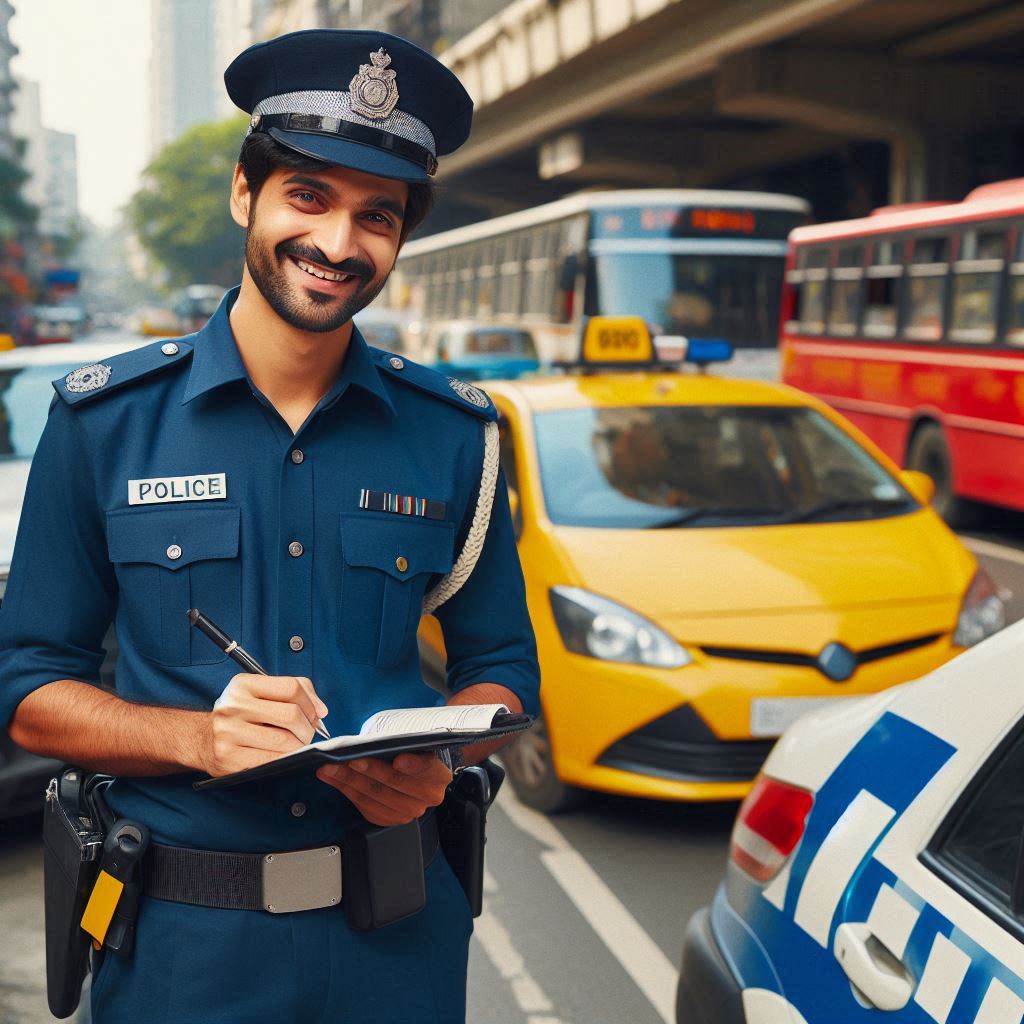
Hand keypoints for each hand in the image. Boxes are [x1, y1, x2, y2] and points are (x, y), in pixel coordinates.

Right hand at [197, 674, 329, 776]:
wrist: (204, 739)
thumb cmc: (242, 715)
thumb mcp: (262, 693)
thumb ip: (295, 691)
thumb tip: (321, 710)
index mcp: (243, 684)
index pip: (291, 687)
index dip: (311, 702)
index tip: (316, 714)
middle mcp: (233, 705)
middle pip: (290, 715)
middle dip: (308, 727)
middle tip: (308, 733)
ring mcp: (228, 732)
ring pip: (284, 740)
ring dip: (299, 746)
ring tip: (297, 745)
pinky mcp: (229, 757)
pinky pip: (271, 759)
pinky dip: (286, 759)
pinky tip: (285, 756)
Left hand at [316, 753, 451, 825]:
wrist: (415, 774)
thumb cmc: (412, 753)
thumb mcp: (414, 743)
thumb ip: (401, 743)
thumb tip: (374, 740)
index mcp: (438, 775)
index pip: (426, 769)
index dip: (412, 765)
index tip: (398, 759)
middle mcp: (427, 797)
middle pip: (394, 783)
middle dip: (367, 770)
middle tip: (347, 759)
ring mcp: (409, 811)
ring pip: (375, 796)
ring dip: (348, 780)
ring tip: (330, 768)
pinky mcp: (390, 819)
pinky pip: (364, 806)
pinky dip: (346, 790)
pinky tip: (333, 779)